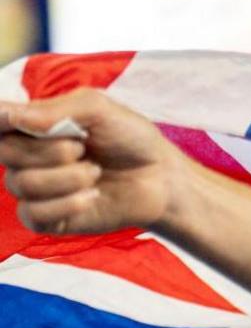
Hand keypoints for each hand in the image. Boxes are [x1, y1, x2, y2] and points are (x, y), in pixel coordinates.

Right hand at [0, 88, 186, 235]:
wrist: (159, 178)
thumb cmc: (129, 138)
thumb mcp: (100, 110)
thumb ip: (58, 109)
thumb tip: (14, 117)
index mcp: (31, 124)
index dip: (0, 118)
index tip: (12, 119)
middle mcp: (24, 156)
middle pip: (5, 152)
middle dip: (52, 150)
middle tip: (84, 149)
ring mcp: (34, 188)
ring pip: (22, 184)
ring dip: (69, 178)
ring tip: (95, 172)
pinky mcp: (46, 218)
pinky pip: (33, 214)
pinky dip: (67, 204)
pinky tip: (92, 197)